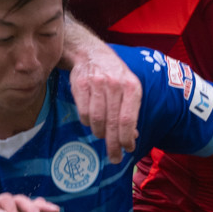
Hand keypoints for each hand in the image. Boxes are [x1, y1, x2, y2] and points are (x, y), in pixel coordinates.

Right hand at [67, 42, 141, 162]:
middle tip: (114, 158)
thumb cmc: (114, 74)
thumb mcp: (129, 87)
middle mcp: (115, 85)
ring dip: (100, 133)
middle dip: (114, 145)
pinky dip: (88, 123)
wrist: (90, 53)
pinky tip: (91, 121)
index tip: (127, 150)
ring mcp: (96, 84)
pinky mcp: (80, 85)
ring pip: (96, 120)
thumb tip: (132, 137)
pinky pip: (84, 113)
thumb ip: (131, 111)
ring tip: (102, 135)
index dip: (126, 139)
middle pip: (112, 123)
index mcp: (131, 86)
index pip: (128, 119)